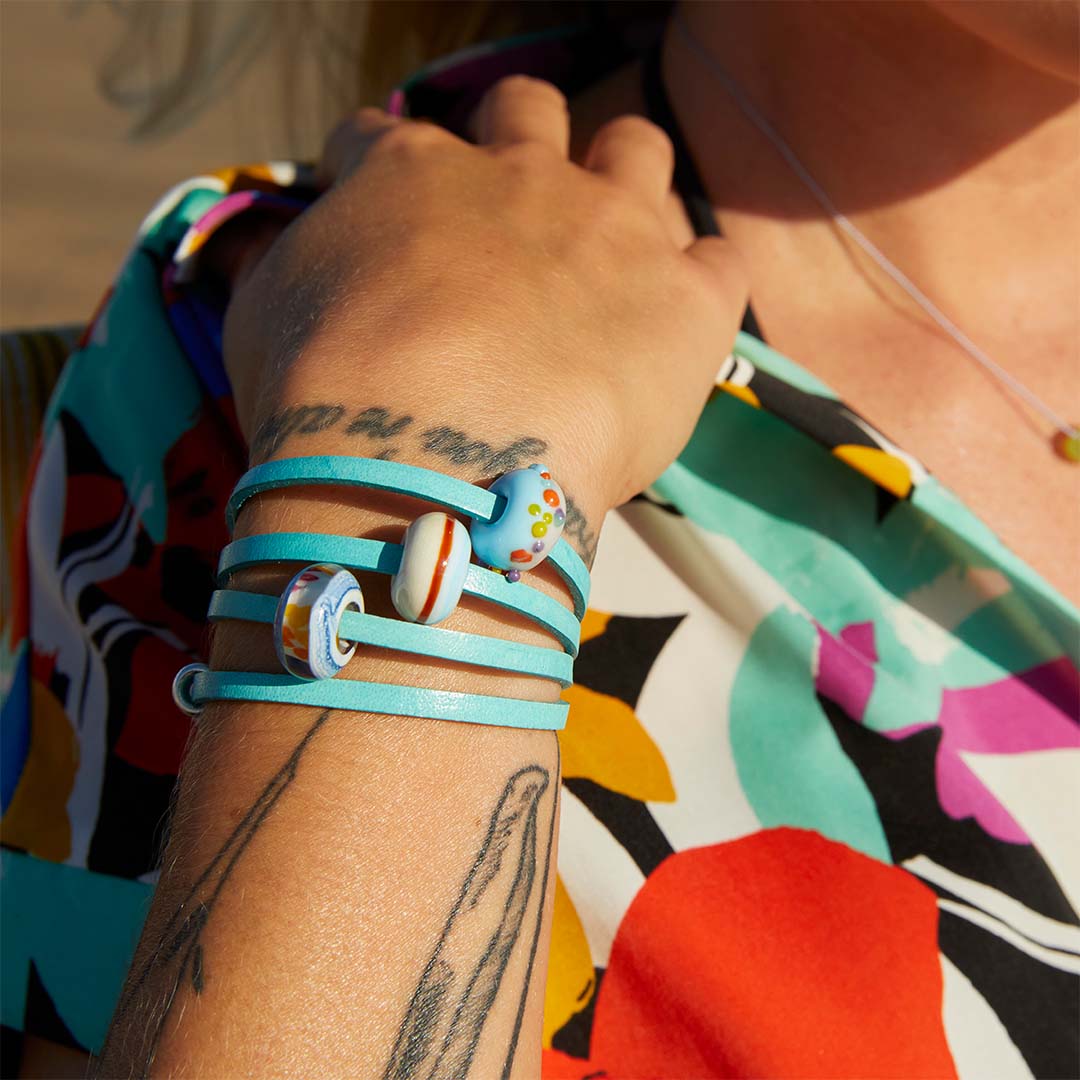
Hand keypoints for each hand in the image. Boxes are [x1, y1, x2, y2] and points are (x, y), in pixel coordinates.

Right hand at [223, 75, 747, 530]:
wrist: (429, 464)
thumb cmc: (325, 395)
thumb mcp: (262, 315)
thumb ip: (288, 263)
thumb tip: (294, 247)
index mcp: (411, 173)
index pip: (385, 137)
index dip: (375, 168)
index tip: (376, 213)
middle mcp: (520, 175)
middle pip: (527, 109)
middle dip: (515, 138)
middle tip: (507, 205)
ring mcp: (614, 230)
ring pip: (637, 150)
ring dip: (622, 178)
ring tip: (610, 242)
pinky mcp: (686, 302)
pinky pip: (720, 262)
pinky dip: (701, 282)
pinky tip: (675, 319)